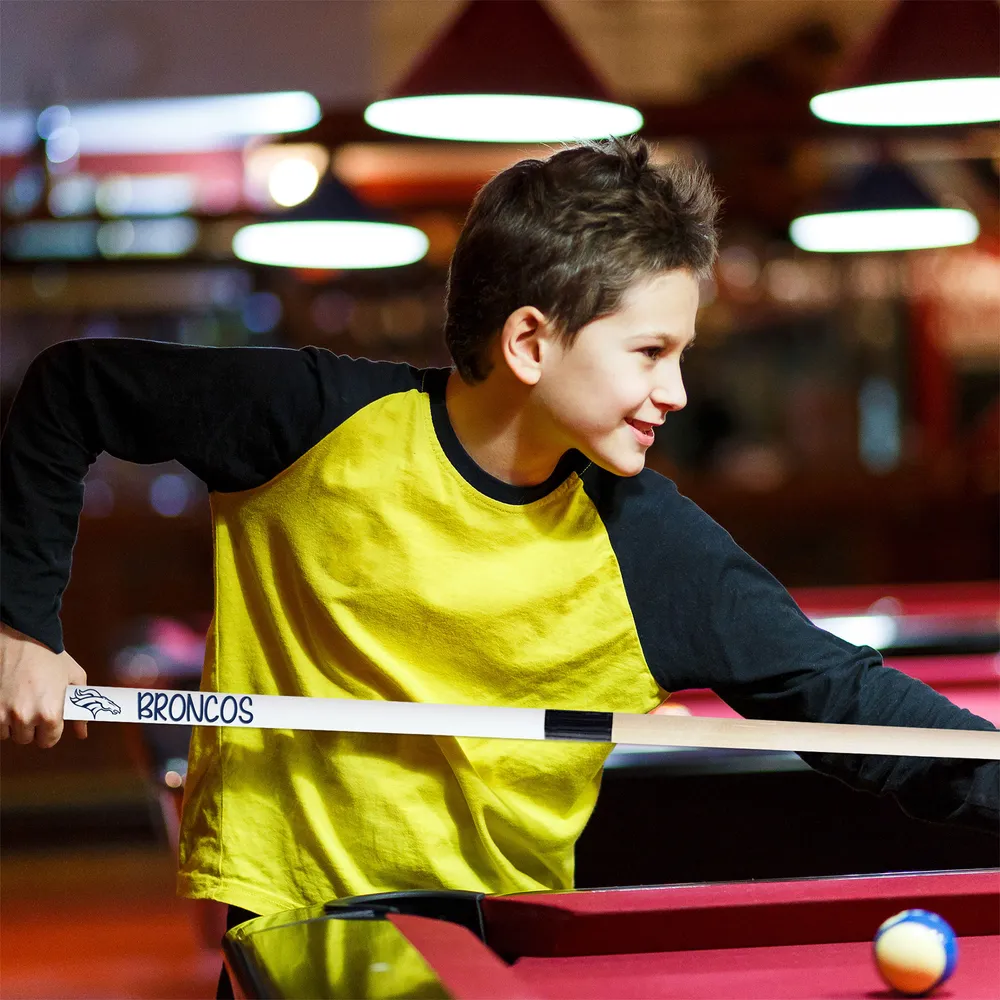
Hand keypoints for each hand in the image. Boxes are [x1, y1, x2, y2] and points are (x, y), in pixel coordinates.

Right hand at [0, 624, 87, 746]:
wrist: (22, 636)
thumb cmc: (50, 656)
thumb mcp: (74, 679)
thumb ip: (79, 710)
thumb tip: (82, 733)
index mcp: (50, 713)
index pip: (48, 741)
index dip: (50, 731)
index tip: (49, 722)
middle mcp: (24, 717)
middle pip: (27, 739)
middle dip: (31, 727)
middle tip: (33, 707)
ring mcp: (2, 713)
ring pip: (7, 733)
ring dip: (13, 723)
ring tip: (20, 701)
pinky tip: (7, 700)